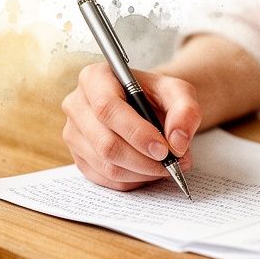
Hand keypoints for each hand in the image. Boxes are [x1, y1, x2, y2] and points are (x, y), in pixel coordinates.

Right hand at [62, 62, 201, 190]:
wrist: (147, 106)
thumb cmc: (157, 96)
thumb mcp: (179, 93)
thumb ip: (186, 111)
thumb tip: (177, 143)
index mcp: (95, 78)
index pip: (107, 108)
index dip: (136, 133)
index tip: (163, 149)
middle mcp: (77, 105)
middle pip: (105, 143)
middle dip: (143, 160)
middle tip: (171, 164)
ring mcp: (74, 133)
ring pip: (106, 165)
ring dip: (141, 173)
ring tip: (165, 167)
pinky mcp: (79, 157)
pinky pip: (105, 179)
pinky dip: (133, 180)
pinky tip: (149, 171)